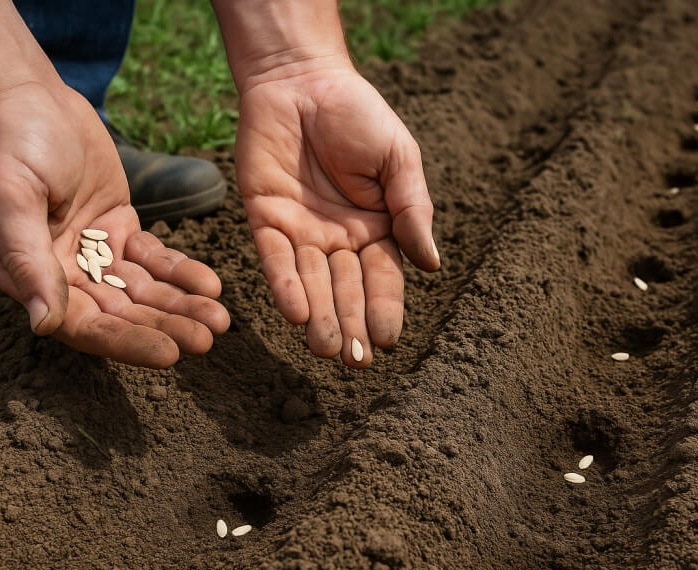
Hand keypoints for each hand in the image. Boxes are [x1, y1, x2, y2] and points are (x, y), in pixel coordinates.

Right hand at [0, 82, 229, 367]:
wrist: (26, 93)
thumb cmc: (8, 143)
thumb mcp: (10, 197)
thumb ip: (27, 260)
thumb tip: (43, 323)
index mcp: (28, 277)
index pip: (83, 325)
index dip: (126, 342)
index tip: (169, 354)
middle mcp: (61, 274)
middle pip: (120, 314)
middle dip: (164, 327)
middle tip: (207, 339)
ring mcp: (93, 252)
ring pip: (142, 290)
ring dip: (180, 305)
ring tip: (220, 319)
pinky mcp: (118, 228)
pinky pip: (154, 258)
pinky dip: (181, 272)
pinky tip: (211, 284)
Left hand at [236, 66, 436, 366]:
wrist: (303, 79)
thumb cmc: (358, 115)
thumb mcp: (398, 159)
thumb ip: (412, 210)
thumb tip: (432, 265)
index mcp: (376, 230)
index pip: (383, 279)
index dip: (385, 309)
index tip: (388, 341)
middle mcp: (338, 241)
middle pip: (346, 291)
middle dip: (351, 325)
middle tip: (354, 361)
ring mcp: (301, 232)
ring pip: (310, 284)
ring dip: (318, 317)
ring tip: (326, 348)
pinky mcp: (264, 219)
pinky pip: (274, 259)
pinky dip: (285, 285)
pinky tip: (296, 312)